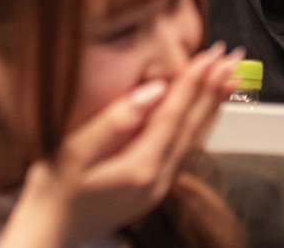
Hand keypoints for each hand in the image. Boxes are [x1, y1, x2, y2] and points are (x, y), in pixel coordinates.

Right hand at [5, 45, 240, 246]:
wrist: (50, 234)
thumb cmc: (53, 191)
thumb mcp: (73, 152)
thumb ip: (113, 121)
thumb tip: (151, 91)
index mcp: (140, 166)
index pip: (174, 115)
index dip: (193, 82)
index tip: (211, 55)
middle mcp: (158, 179)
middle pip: (193, 127)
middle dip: (213, 89)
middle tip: (234, 59)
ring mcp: (158, 186)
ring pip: (195, 140)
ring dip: (212, 107)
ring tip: (228, 80)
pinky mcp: (152, 188)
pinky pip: (186, 150)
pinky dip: (199, 125)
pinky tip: (201, 114)